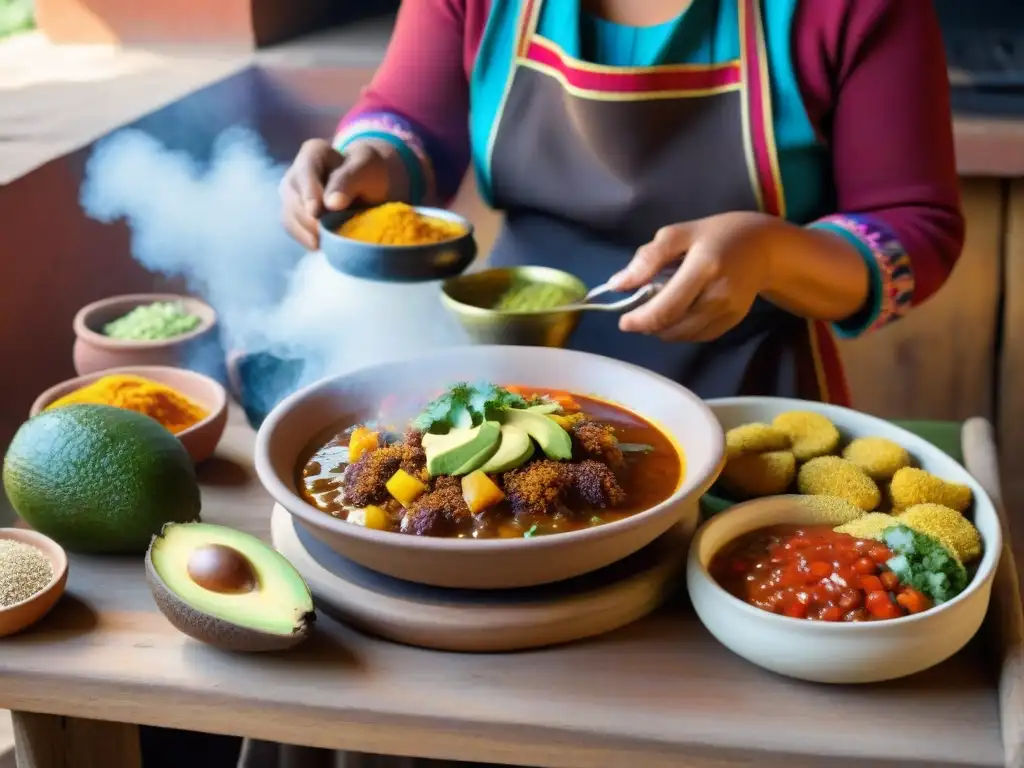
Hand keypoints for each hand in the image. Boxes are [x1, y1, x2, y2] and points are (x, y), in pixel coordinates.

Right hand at [279, 139, 392, 249]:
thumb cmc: (368, 173)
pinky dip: (305, 239)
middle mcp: (296, 172)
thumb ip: (349, 181)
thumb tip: (331, 204)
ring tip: (325, 243)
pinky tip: (320, 246)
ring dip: (306, 231)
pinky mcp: (294, 215)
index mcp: (313, 153)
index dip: (309, 192)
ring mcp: (292, 195)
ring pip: (289, 215)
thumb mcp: (367, 169)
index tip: (316, 211)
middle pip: (293, 196)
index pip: (305, 170)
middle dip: (307, 217)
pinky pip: (293, 229)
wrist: (369, 188)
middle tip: (324, 234)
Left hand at [610, 212, 784, 341]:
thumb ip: (648, 258)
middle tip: (637, 314)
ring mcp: (728, 312)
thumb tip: (617, 285)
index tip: (623, 320)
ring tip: (657, 310)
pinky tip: (678, 313)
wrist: (765, 247)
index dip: (640, 319)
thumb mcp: (679, 233)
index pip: (666, 307)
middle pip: (673, 327)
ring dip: (663, 329)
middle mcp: (718, 295)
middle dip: (648, 325)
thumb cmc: (717, 235)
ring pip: (683, 335)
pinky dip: (680, 330)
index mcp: (703, 267)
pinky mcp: (733, 322)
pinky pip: (698, 336)